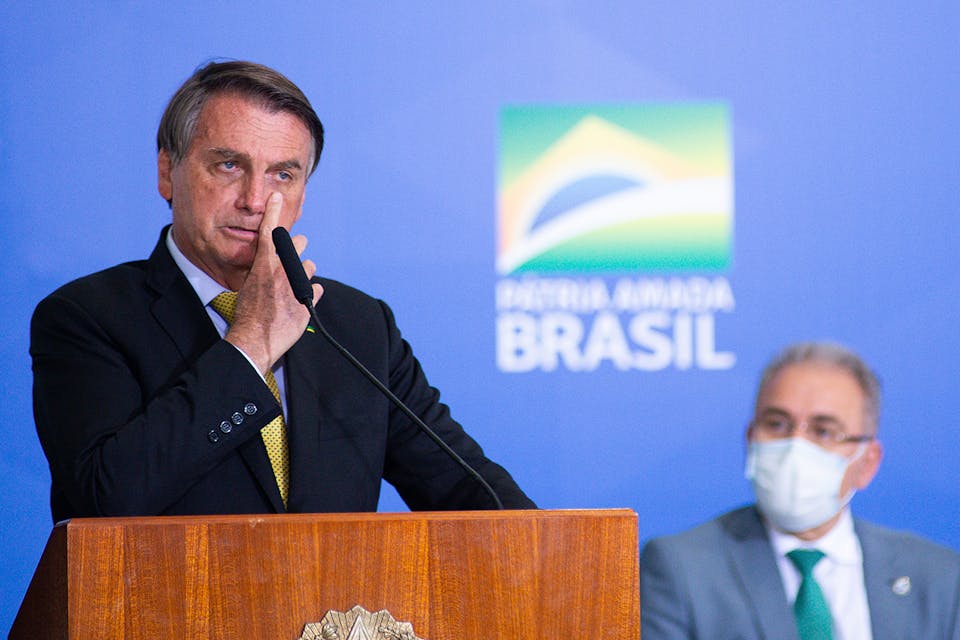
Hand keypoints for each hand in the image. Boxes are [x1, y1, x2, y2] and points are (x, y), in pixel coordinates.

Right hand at [225, 192, 322, 373]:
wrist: (254, 339)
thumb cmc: (247, 315)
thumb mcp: (247, 286)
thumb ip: (262, 272)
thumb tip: (270, 268)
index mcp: (264, 264)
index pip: (270, 231)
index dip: (274, 212)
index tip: (277, 198)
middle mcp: (283, 269)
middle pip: (300, 243)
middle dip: (298, 247)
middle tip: (292, 258)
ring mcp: (298, 284)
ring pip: (310, 266)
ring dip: (304, 273)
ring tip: (292, 288)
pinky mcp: (309, 300)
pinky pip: (317, 289)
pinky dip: (310, 294)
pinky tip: (300, 303)